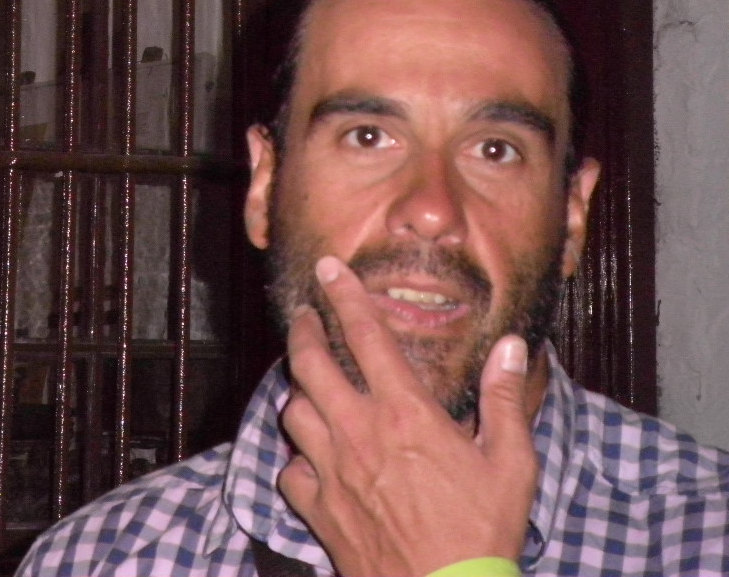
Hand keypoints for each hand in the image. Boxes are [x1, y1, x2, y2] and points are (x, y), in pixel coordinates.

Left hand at [278, 256, 537, 576]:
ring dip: (297, 392)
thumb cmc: (482, 532)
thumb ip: (505, 400)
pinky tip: (310, 458)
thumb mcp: (512, 464)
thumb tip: (511, 347)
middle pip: (309, 363)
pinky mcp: (316, 508)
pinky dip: (296, 458)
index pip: (366, 335)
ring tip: (307, 384)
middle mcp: (358, 432)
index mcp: (404, 414)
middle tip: (303, 317)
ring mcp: (331, 470)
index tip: (329, 268)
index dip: (344, 294)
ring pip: (291, 411)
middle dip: (302, 331)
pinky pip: (289, 469)